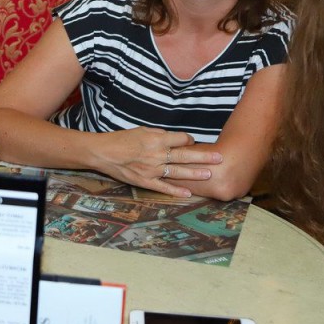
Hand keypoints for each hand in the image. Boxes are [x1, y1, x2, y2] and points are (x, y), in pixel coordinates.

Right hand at [95, 128, 221, 197]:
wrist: (104, 152)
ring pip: (178, 171)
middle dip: (204, 157)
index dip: (190, 140)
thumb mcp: (142, 130)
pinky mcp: (145, 181)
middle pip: (185, 155)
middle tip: (219, 158)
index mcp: (157, 139)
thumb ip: (160, 134)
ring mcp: (152, 169)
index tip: (194, 142)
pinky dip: (176, 191)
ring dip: (195, 173)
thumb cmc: (122, 139)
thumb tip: (175, 138)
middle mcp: (157, 154)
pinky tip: (189, 193)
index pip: (181, 139)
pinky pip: (164, 187)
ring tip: (209, 174)